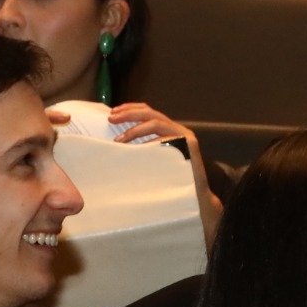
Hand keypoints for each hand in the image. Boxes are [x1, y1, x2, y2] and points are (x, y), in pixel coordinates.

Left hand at [106, 102, 223, 245]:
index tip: (113, 112)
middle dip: (129, 114)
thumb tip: (118, 141)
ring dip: (134, 130)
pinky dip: (148, 143)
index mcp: (170, 129)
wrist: (195, 197)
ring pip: (156, 123)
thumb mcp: (155, 158)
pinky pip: (164, 139)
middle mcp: (179, 129)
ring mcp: (185, 136)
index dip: (130, 109)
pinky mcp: (188, 145)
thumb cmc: (170, 182)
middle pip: (151, 113)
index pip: (149, 111)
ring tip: (119, 139)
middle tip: (111, 118)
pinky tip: (135, 150)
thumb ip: (145, 146)